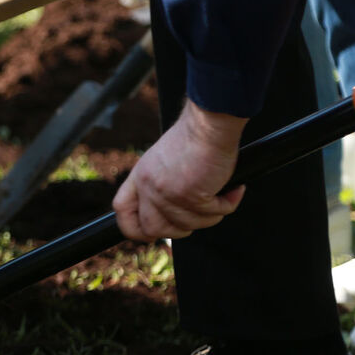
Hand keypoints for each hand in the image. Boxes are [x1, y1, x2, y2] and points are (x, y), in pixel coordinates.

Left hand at [113, 100, 248, 240]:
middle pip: (154, 229)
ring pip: (189, 225)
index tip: (150, 233)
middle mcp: (150, 187)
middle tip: (199, 214)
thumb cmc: (193, 138)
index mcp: (140, 177)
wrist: (209, 122)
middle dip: (179, 230)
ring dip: (210, 215)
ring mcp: (168, 193)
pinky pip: (213, 213)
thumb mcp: (162, 161)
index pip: (122, 210)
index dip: (133, 228)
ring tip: (221, 196)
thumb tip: (170, 216)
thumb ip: (160, 185)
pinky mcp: (191, 195)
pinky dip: (227, 204)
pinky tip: (232, 190)